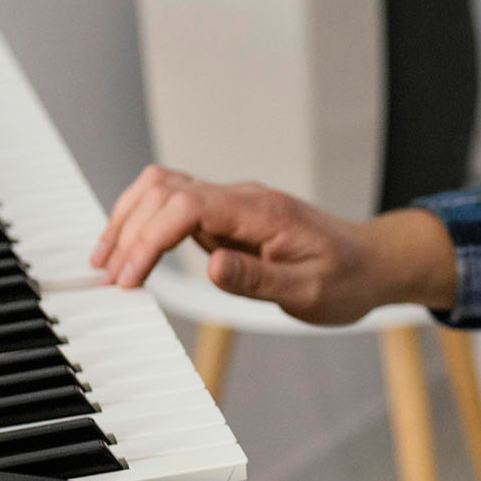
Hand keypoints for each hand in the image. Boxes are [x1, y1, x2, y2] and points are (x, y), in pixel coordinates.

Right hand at [90, 166, 456, 324]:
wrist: (372, 263)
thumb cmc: (347, 278)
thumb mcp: (310, 290)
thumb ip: (258, 278)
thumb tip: (211, 266)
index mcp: (263, 212)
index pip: (188, 206)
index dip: (150, 238)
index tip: (130, 277)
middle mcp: (244, 199)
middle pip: (166, 190)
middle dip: (130, 230)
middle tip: (111, 277)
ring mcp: (235, 204)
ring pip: (165, 189)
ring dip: (131, 219)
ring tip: (108, 261)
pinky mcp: (229, 216)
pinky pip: (177, 206)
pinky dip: (147, 223)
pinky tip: (134, 253)